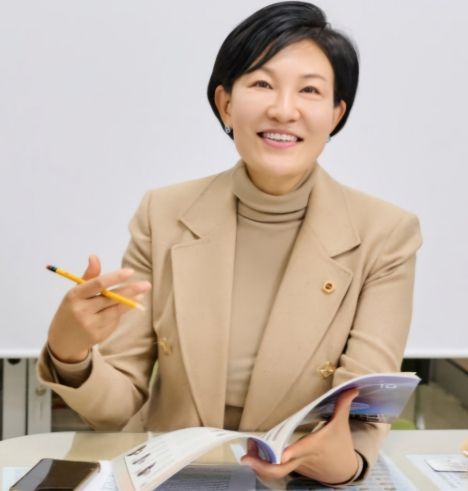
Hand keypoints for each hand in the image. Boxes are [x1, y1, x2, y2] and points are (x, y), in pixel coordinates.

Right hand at [47, 255, 150, 362]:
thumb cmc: (72, 310)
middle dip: (130, 290)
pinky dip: (121, 313)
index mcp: (74, 296)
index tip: (130, 271)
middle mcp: (81, 310)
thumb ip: (89, 276)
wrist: (63, 341)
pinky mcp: (98, 336)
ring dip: (130, 302)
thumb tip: (94, 256)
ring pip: (116, 310)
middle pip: (110, 298)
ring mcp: (90, 325)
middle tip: (146, 284)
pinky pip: (114, 321)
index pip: (97, 284)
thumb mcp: (76, 293)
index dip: (115, 277)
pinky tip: (125, 307)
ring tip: (141, 295)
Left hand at [241, 388, 359, 485]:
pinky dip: (262, 464)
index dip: (289, 453)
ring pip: (274, 472)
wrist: (344, 471)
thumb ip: (342, 404)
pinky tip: (254, 452)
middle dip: (262, 465)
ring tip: (247, 450)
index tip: (278, 454)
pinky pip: (274, 470)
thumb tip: (351, 387)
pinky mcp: (291, 468)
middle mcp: (301, 458)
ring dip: (258, 464)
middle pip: (280, 469)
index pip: (300, 451)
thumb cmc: (340, 444)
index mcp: (313, 446)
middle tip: (246, 456)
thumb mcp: (341, 423)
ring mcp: (295, 465)